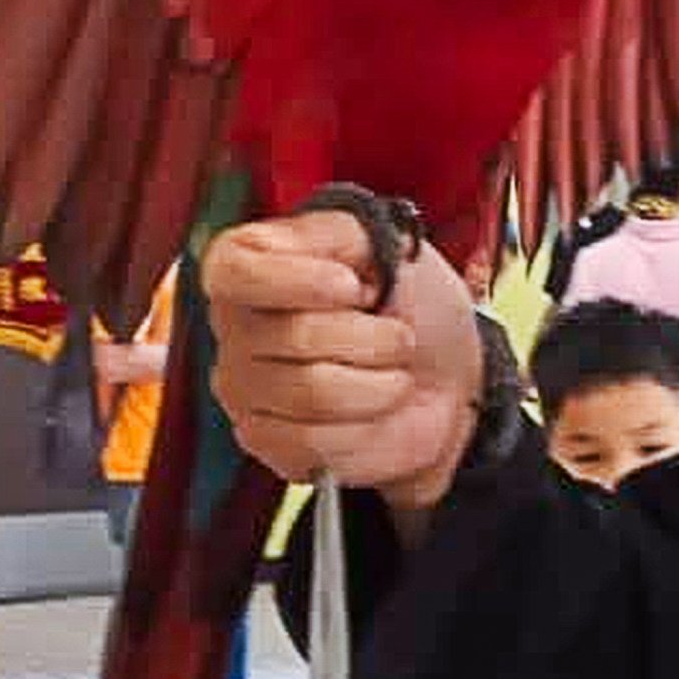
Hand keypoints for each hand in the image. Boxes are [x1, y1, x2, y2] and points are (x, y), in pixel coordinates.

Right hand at [202, 212, 483, 508]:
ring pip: (312, 391)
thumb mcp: (388, 246)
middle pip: (293, 335)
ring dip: (381, 383)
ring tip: (396, 372)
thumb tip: (328, 264)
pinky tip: (375, 410)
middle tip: (401, 336)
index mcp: (248, 264)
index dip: (296, 280)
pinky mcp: (265, 440)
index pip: (235, 271)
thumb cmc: (409, 305)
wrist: (444, 377)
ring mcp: (241, 387)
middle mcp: (234, 325)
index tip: (353, 286)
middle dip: (372, 336)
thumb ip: (344, 237)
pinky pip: (314, 440)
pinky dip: (368, 423)